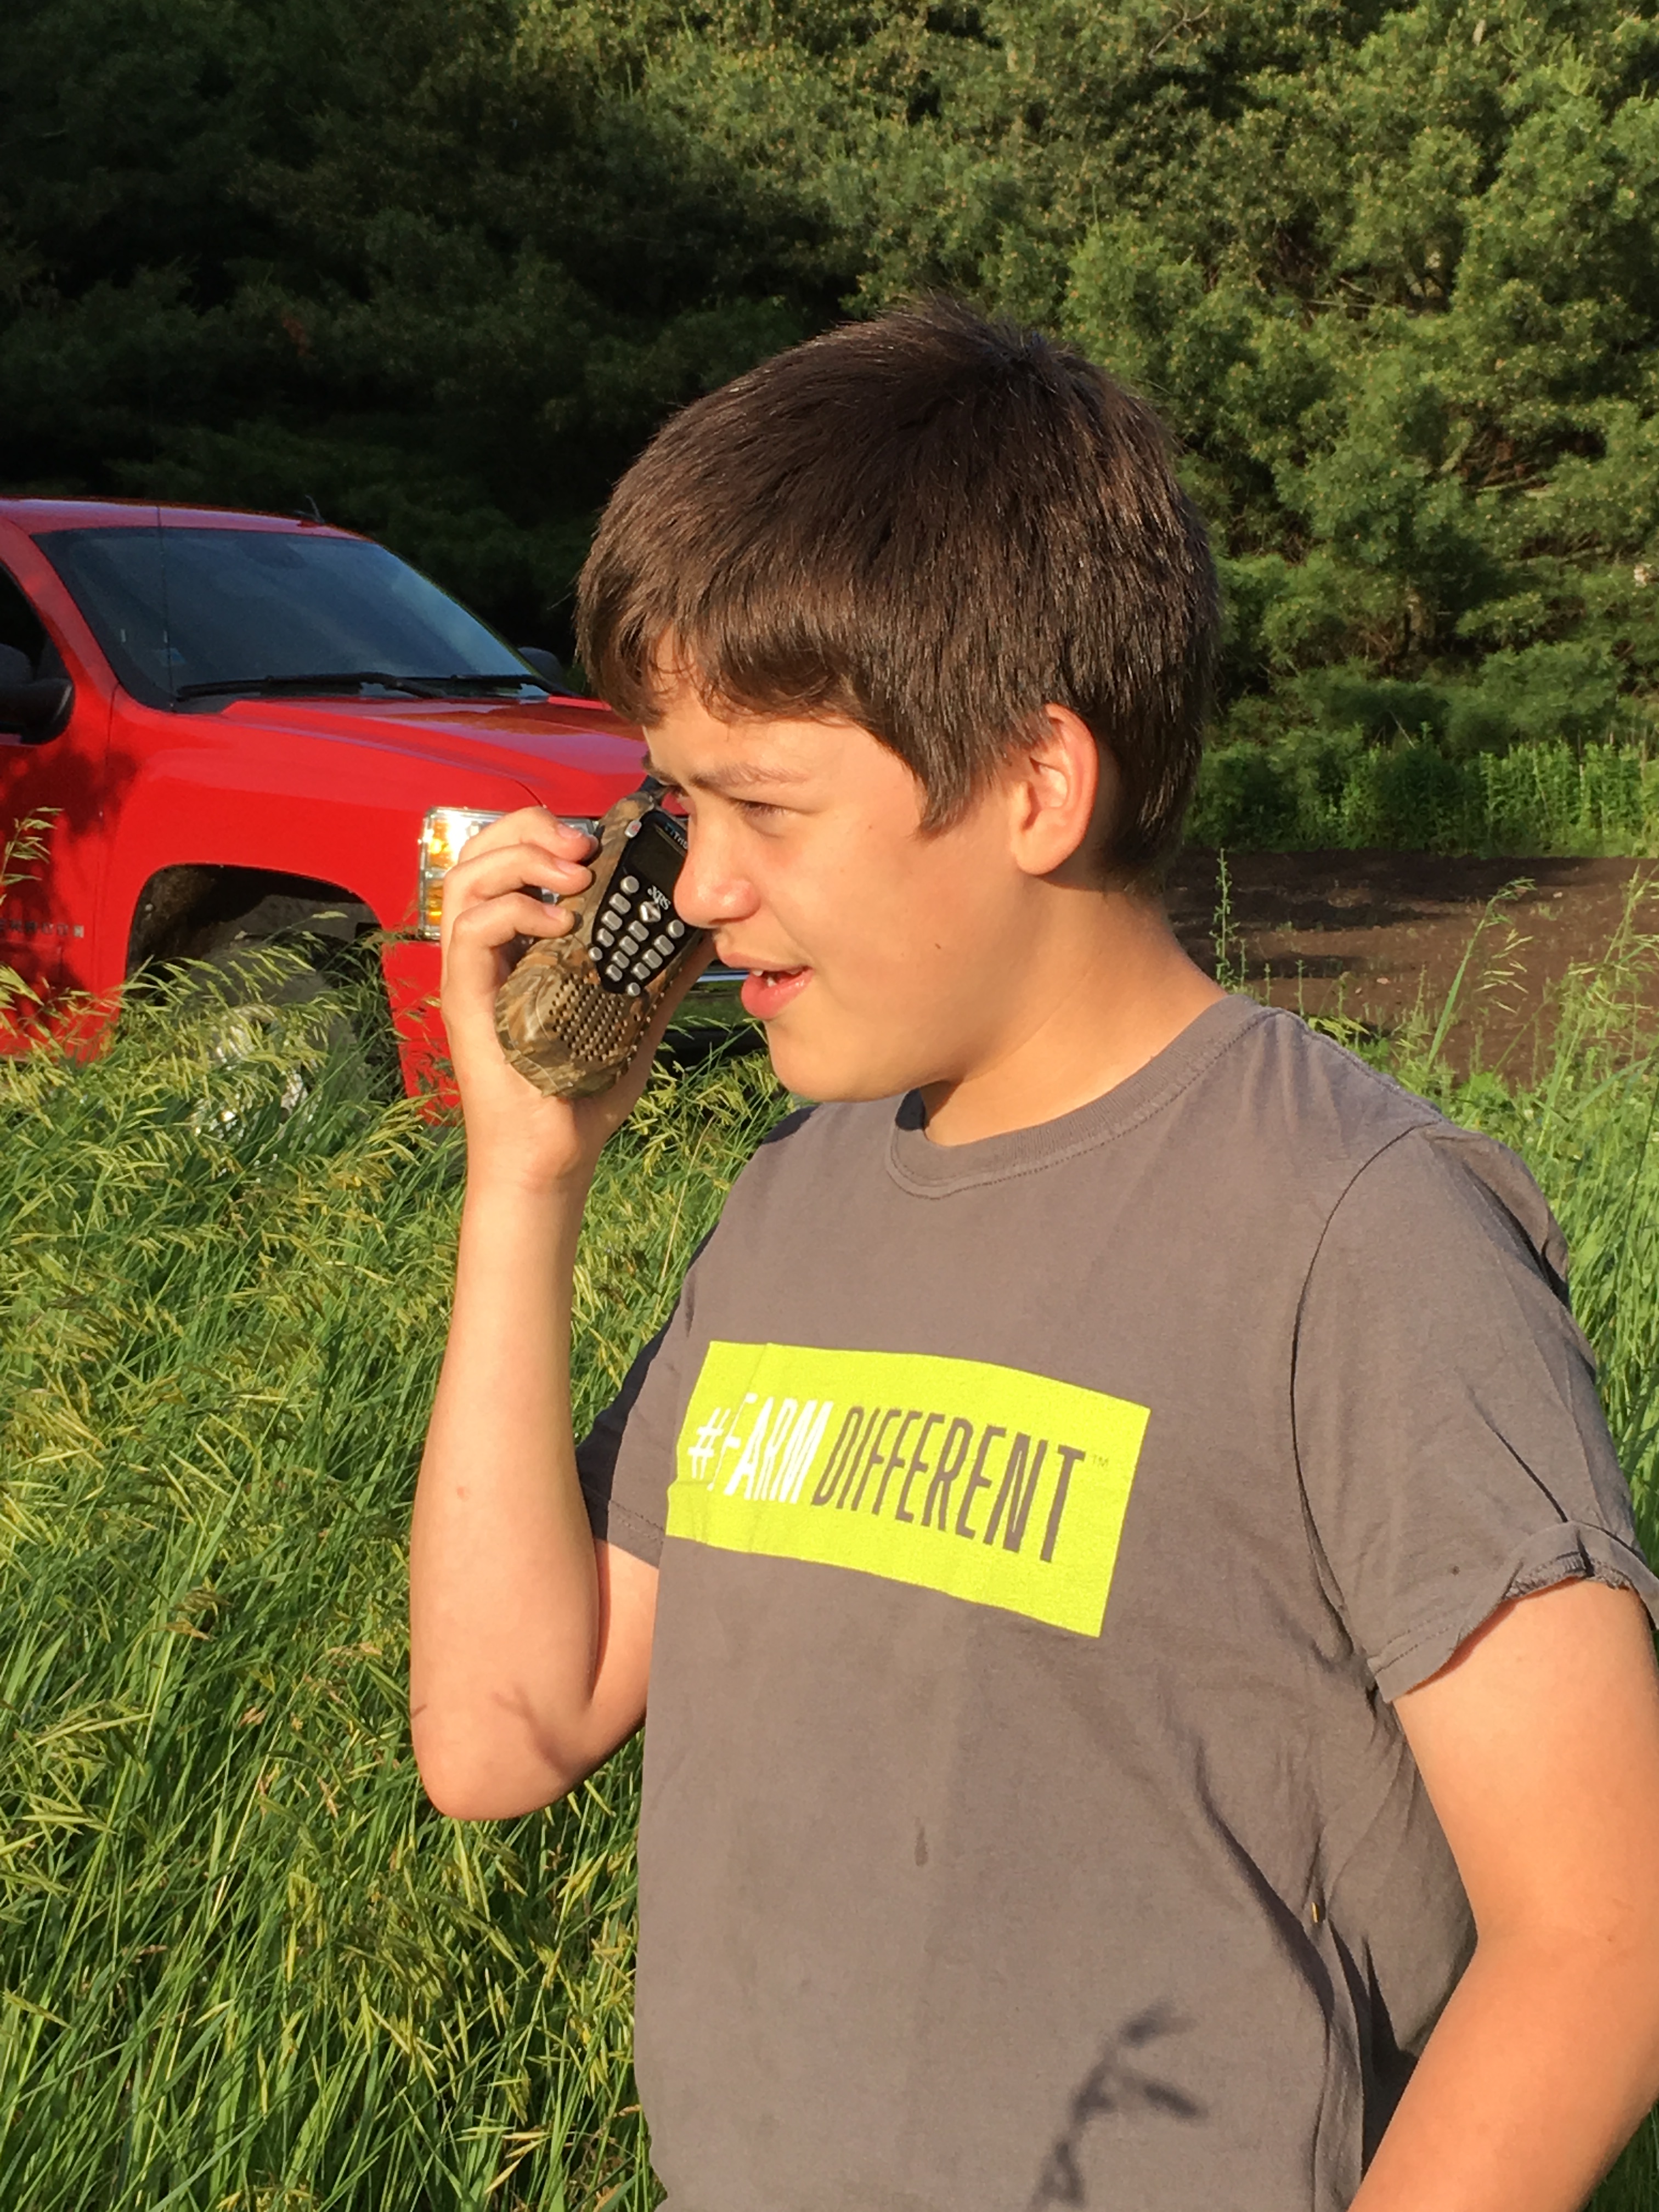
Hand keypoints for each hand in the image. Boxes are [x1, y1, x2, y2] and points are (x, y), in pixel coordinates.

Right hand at [438, 805, 709, 1191]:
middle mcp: (486, 951)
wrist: (554, 1158)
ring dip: (520, 860)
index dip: (544, 831)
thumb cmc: (584, 1093)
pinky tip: (559, 921)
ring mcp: (471, 974)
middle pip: (478, 854)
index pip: (508, 858)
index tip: (597, 839)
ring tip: (575, 875)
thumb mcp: (636, 1021)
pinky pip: (468, 931)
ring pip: (464, 880)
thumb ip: (665, 977)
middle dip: (530, 831)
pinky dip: (513, 909)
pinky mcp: (465, 1000)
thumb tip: (709, 937)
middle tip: (584, 845)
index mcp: (517, 945)